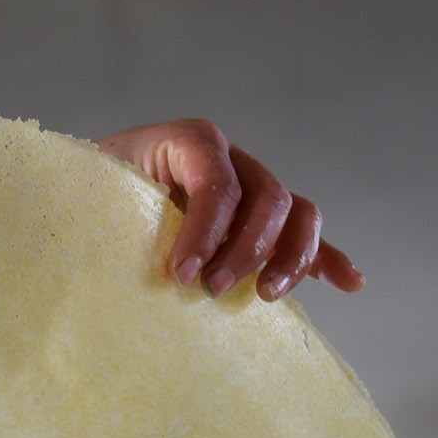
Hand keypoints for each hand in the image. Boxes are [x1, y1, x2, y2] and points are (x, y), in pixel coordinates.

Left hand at [96, 119, 361, 300]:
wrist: (89, 196)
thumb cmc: (88, 198)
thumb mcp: (93, 195)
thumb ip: (110, 211)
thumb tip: (119, 259)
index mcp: (187, 142)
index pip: (216, 180)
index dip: (204, 230)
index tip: (178, 275)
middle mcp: (228, 158)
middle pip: (266, 197)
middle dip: (244, 249)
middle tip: (209, 290)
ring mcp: (250, 187)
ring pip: (296, 212)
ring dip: (292, 256)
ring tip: (265, 295)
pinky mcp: (259, 221)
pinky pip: (303, 234)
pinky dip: (327, 257)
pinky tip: (349, 282)